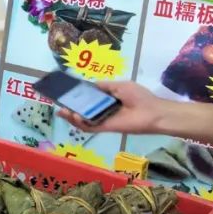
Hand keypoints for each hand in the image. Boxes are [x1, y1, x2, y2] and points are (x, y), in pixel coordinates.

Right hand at [58, 81, 172, 134]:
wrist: (152, 112)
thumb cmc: (139, 96)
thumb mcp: (120, 86)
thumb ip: (104, 86)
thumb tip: (88, 85)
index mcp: (107, 98)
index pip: (89, 97)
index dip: (77, 96)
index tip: (65, 92)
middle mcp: (103, 109)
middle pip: (83, 109)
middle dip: (70, 107)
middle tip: (59, 104)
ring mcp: (104, 119)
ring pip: (84, 119)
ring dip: (72, 116)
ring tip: (63, 111)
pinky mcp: (106, 128)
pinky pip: (90, 126)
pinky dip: (80, 123)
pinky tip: (73, 116)